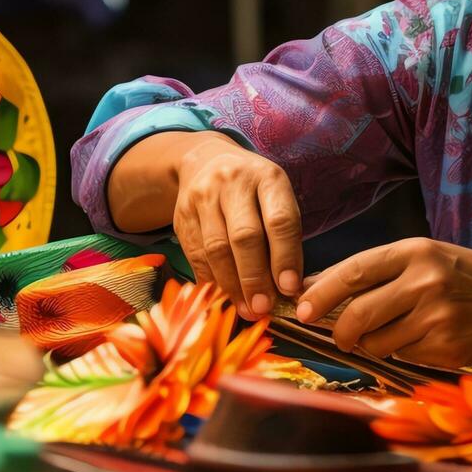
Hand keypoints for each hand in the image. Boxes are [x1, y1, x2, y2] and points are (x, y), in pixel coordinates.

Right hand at [171, 133, 303, 319]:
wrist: (205, 161)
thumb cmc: (253, 190)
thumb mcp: (275, 198)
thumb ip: (283, 237)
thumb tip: (287, 290)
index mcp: (267, 177)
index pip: (279, 220)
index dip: (285, 257)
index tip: (289, 288)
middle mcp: (233, 183)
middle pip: (244, 237)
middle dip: (255, 278)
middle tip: (263, 308)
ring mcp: (203, 197)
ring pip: (216, 249)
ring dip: (232, 286)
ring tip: (245, 310)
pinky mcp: (182, 215)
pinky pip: (195, 255)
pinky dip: (210, 281)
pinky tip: (223, 298)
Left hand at [294, 238, 471, 366]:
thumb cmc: (469, 278)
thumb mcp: (428, 258)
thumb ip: (379, 271)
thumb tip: (319, 286)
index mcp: (416, 251)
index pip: (353, 272)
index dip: (321, 294)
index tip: (301, 309)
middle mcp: (425, 282)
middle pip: (358, 314)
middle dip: (339, 331)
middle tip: (339, 337)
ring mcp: (436, 317)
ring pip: (376, 342)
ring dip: (374, 344)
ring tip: (398, 331)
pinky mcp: (446, 348)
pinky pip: (402, 355)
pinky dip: (402, 351)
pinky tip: (425, 338)